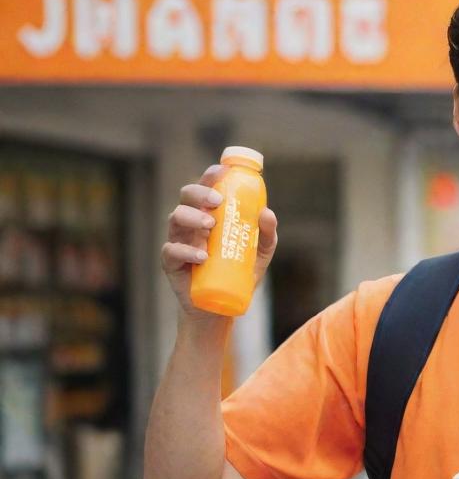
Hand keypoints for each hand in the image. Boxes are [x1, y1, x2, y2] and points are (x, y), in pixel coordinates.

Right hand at [161, 164, 277, 319]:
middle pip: (187, 196)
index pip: (206, 188)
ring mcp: (179, 241)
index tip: (222, 170)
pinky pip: (171, 250)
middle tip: (218, 200)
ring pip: (175, 217)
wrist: (220, 308)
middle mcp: (191, 224)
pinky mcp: (171, 263)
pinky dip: (186, 251)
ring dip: (192, 216)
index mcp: (210, 215)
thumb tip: (267, 213)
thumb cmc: (238, 274)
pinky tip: (202, 255)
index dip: (211, 175)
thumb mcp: (259, 255)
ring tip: (210, 225)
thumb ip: (266, 235)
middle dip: (200, 192)